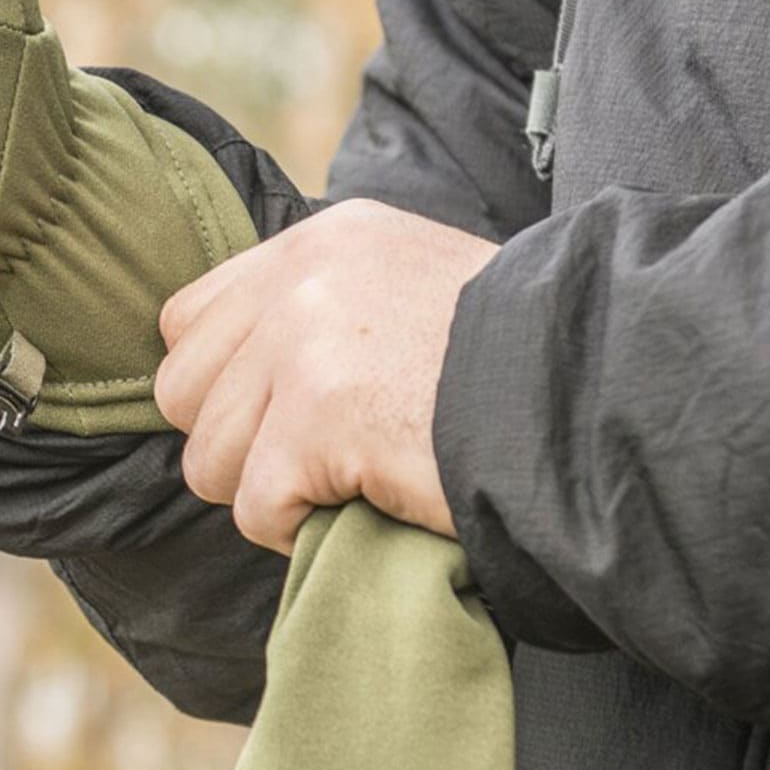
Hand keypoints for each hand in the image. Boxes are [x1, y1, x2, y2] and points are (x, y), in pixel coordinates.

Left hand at [154, 199, 496, 551]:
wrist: (586, 399)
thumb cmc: (515, 367)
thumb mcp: (413, 288)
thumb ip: (326, 310)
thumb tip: (242, 379)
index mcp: (322, 241)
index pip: (188, 321)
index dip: (228, 387)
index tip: (291, 417)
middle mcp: (301, 279)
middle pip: (183, 395)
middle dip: (241, 445)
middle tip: (326, 458)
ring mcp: (303, 346)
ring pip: (208, 461)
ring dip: (274, 490)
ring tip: (356, 478)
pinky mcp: (315, 419)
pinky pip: (256, 509)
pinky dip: (304, 528)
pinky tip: (369, 501)